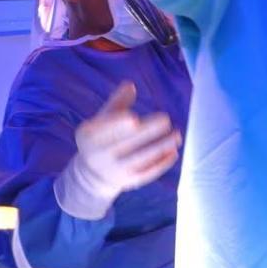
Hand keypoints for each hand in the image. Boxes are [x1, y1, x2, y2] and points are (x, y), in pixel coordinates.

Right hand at [55, 82, 181, 218]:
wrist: (92, 174)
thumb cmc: (102, 137)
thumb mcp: (102, 120)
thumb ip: (117, 102)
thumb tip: (130, 85)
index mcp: (89, 137)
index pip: (104, 131)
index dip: (117, 126)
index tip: (133, 118)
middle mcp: (99, 155)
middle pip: (125, 144)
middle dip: (146, 132)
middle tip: (165, 119)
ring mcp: (115, 170)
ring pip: (140, 159)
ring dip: (160, 147)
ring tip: (177, 135)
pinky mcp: (129, 181)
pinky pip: (147, 173)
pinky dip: (161, 164)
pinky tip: (173, 152)